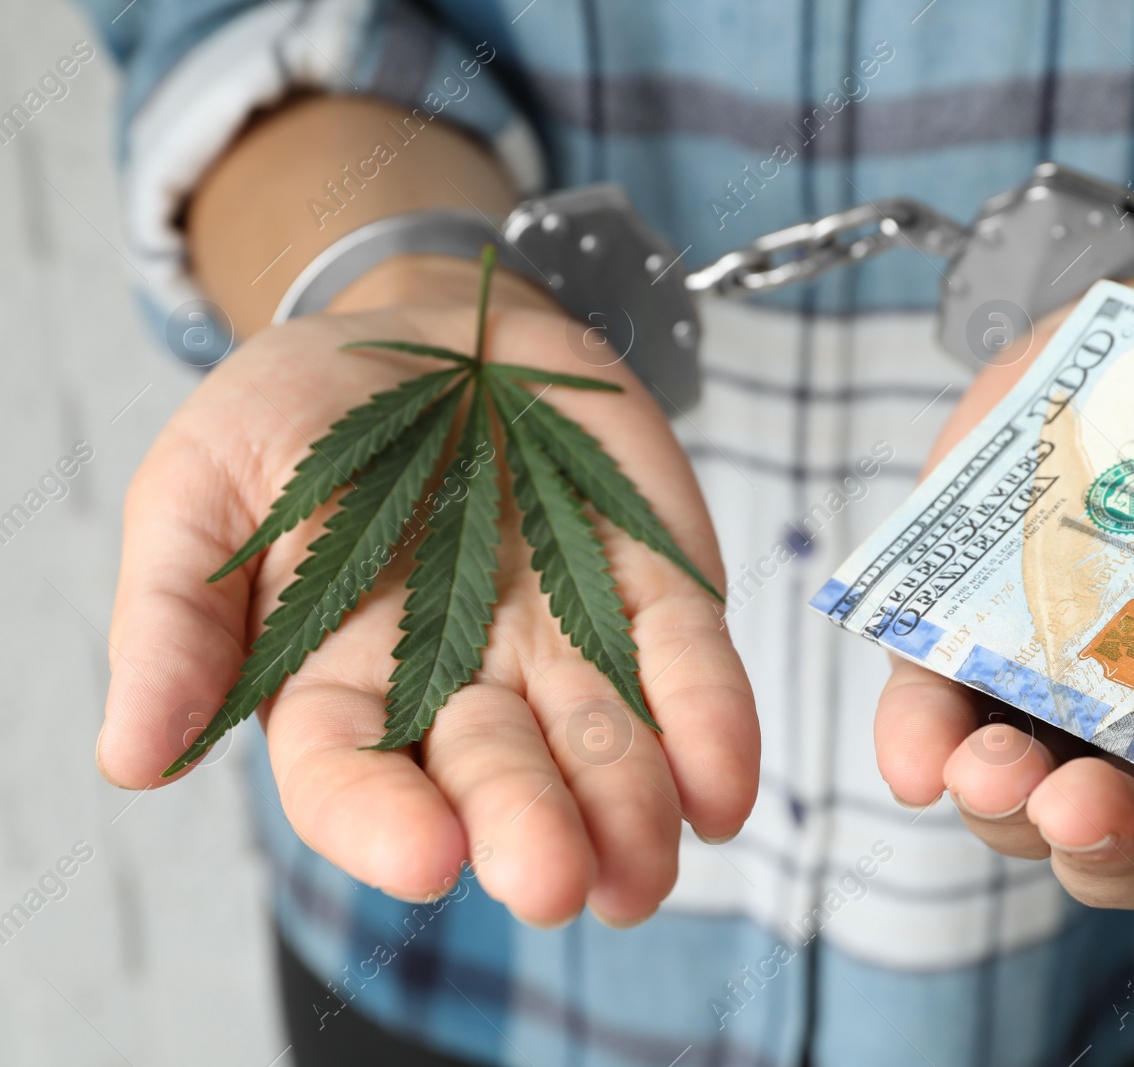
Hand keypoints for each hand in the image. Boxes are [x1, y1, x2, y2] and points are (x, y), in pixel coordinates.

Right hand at [97, 256, 758, 926]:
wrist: (431, 328)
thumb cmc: (301, 414)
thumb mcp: (203, 481)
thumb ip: (175, 615)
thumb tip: (132, 761)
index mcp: (338, 678)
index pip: (352, 775)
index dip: (384, 822)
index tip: (428, 857)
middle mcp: (459, 680)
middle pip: (494, 772)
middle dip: (529, 828)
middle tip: (559, 884)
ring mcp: (563, 638)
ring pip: (602, 739)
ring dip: (631, 806)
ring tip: (651, 867)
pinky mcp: (649, 584)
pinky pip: (685, 657)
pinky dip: (710, 722)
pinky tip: (726, 791)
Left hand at [874, 273, 1133, 909]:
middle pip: (1115, 831)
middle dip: (1090, 833)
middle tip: (1072, 803)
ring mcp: (1050, 687)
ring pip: (1016, 787)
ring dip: (995, 797)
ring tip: (989, 767)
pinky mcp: (969, 630)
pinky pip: (932, 703)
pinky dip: (915, 736)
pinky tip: (912, 754)